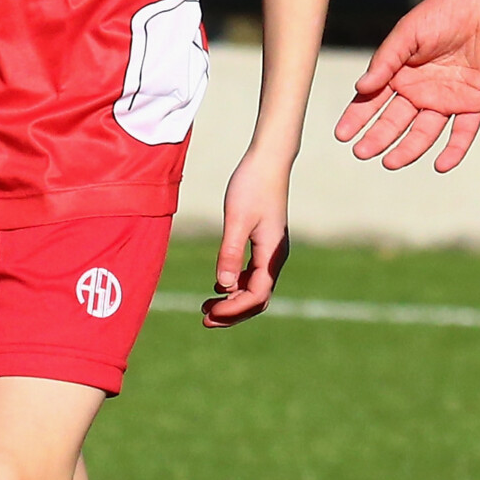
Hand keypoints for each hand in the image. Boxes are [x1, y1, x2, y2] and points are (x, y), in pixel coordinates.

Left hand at [203, 147, 292, 326]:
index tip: (208, 313)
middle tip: (204, 319)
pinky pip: (253, 274)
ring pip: (255, 288)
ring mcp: (271, 250)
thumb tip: (224, 287)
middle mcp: (275, 257)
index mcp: (272, 254)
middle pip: (258, 298)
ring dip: (233, 301)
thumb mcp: (236, 220)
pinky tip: (218, 287)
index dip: (233, 310)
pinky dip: (236, 285)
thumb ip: (230, 253)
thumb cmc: (252, 185)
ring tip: (206, 307)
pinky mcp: (264, 242)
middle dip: (233, 313)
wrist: (268, 160)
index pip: (256, 296)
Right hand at [335, 0, 479, 171]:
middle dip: (377, 137)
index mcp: (400, 73)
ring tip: (390, 163)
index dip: (357, 117)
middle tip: (362, 152)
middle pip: (395, 121)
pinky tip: (441, 166)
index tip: (342, 135)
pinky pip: (463, 132)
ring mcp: (446, 99)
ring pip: (424, 132)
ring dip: (408, 149)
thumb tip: (360, 88)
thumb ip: (386, 61)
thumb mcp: (408, 34)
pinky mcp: (473, 103)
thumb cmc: (444, 13)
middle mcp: (420, 90)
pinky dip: (454, 150)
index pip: (373, 101)